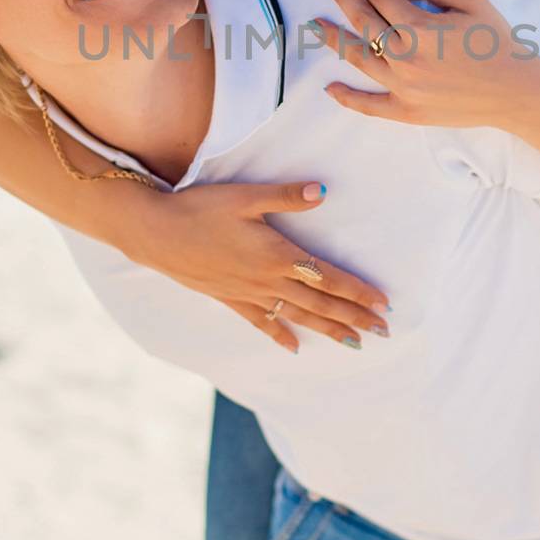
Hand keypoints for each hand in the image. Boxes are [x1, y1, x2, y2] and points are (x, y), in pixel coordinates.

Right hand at [126, 180, 389, 353]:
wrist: (155, 232)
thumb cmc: (200, 208)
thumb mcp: (245, 196)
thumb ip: (286, 196)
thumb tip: (323, 191)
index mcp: (277, 254)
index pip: (328, 277)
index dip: (358, 291)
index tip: (384, 304)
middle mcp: (267, 280)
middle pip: (320, 304)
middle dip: (354, 318)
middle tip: (384, 332)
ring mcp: (248, 293)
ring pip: (298, 317)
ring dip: (328, 330)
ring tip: (355, 343)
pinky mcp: (230, 299)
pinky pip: (261, 322)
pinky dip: (280, 335)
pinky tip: (295, 348)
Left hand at [311, 0, 527, 127]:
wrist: (514, 89)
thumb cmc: (495, 40)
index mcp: (418, 26)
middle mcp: (403, 56)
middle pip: (362, 21)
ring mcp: (401, 86)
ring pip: (357, 58)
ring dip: (333, 39)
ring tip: (315, 25)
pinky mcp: (406, 111)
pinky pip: (369, 106)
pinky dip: (348, 98)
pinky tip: (330, 88)